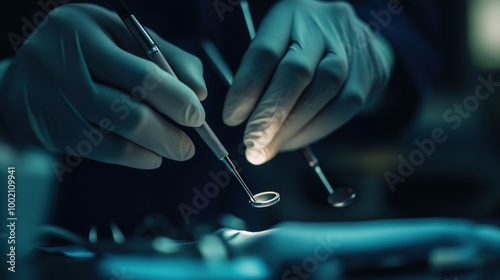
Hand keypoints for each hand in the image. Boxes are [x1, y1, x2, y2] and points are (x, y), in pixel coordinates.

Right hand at [0, 4, 206, 168]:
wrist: (23, 77)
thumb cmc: (85, 53)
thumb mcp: (120, 36)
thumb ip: (166, 55)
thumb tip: (200, 91)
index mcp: (85, 30)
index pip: (143, 73)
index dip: (177, 99)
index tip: (198, 115)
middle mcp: (64, 64)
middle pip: (130, 111)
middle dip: (169, 133)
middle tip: (190, 145)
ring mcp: (55, 101)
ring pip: (118, 136)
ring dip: (157, 147)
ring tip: (178, 150)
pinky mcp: (52, 131)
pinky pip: (103, 151)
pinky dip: (135, 157)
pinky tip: (150, 156)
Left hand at [223, 0, 393, 164]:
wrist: (356, 42)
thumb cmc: (302, 48)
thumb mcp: (276, 46)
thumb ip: (259, 76)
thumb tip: (240, 121)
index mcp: (289, 15)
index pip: (265, 51)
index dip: (246, 88)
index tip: (231, 119)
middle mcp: (322, 25)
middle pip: (297, 71)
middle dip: (271, 114)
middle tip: (252, 144)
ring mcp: (350, 46)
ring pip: (324, 90)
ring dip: (292, 128)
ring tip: (269, 148)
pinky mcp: (368, 72)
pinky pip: (343, 107)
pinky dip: (314, 130)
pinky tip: (293, 141)